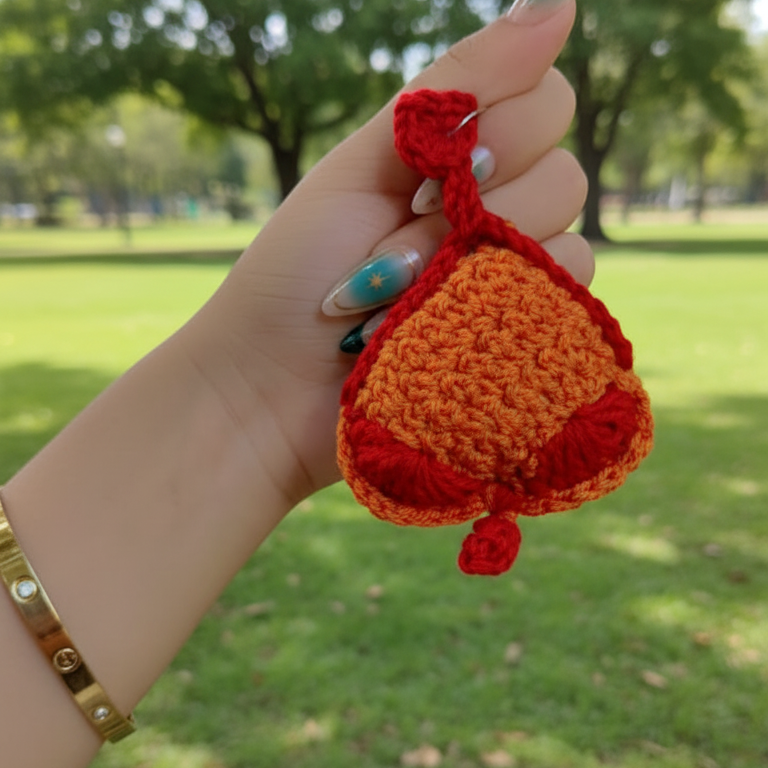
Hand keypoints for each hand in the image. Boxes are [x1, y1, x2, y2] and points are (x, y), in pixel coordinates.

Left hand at [183, 0, 590, 502]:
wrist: (269, 383)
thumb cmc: (302, 267)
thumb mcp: (369, 157)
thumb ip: (462, 81)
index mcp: (458, 162)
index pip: (547, 100)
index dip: (496, 127)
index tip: (422, 168)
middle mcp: (496, 216)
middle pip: (567, 173)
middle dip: (479, 204)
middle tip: (402, 234)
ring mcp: (510, 283)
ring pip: (570, 243)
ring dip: (476, 267)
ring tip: (406, 297)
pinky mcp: (516, 344)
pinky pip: (565, 305)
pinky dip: (501, 312)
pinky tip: (439, 330)